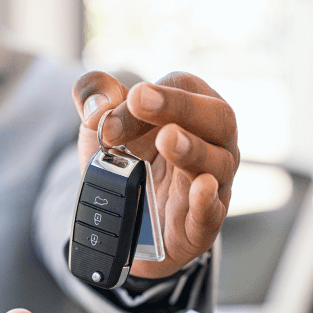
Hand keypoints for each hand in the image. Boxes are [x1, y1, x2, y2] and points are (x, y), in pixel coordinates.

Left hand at [72, 72, 238, 278]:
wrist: (123, 216)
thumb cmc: (127, 158)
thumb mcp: (103, 122)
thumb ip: (94, 95)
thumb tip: (99, 106)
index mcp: (192, 109)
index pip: (184, 88)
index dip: (155, 94)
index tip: (128, 102)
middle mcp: (213, 143)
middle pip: (218, 119)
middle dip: (181, 107)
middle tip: (142, 102)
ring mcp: (214, 185)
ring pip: (218, 165)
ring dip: (192, 150)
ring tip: (167, 140)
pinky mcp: (202, 224)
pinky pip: (213, 212)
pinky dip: (206, 200)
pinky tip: (201, 187)